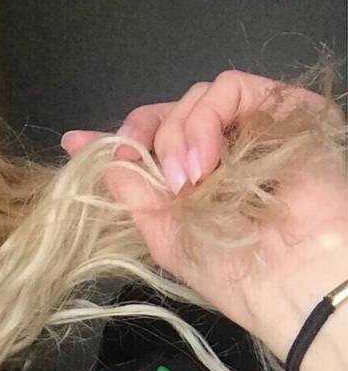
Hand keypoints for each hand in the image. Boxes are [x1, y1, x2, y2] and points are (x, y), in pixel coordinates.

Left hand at [60, 70, 347, 365]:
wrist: (293, 284)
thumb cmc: (236, 273)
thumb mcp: (166, 235)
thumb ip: (133, 194)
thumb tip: (98, 160)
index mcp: (200, 177)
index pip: (154, 139)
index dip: (119, 137)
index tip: (76, 143)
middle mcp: (228, 147)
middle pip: (170, 112)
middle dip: (145, 137)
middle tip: (148, 176)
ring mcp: (256, 125)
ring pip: (197, 97)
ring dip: (177, 137)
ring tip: (188, 184)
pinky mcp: (285, 108)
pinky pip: (231, 87)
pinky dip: (206, 121)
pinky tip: (206, 163)